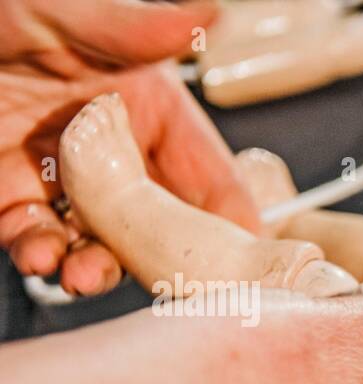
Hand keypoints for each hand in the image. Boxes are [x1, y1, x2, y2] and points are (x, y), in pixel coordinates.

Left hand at [0, 0, 258, 295]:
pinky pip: (37, 241)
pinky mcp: (8, 200)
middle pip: (158, 219)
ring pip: (100, 241)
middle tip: (163, 282)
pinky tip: (38, 257)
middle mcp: (106, 145)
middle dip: (160, 255)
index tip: (244, 259)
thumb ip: (132, 26)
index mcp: (141, 101)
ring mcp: (56, 177)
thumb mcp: (58, 11)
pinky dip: (41, 257)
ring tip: (83, 273)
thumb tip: (206, 14)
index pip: (206, 170)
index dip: (230, 217)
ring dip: (98, 267)